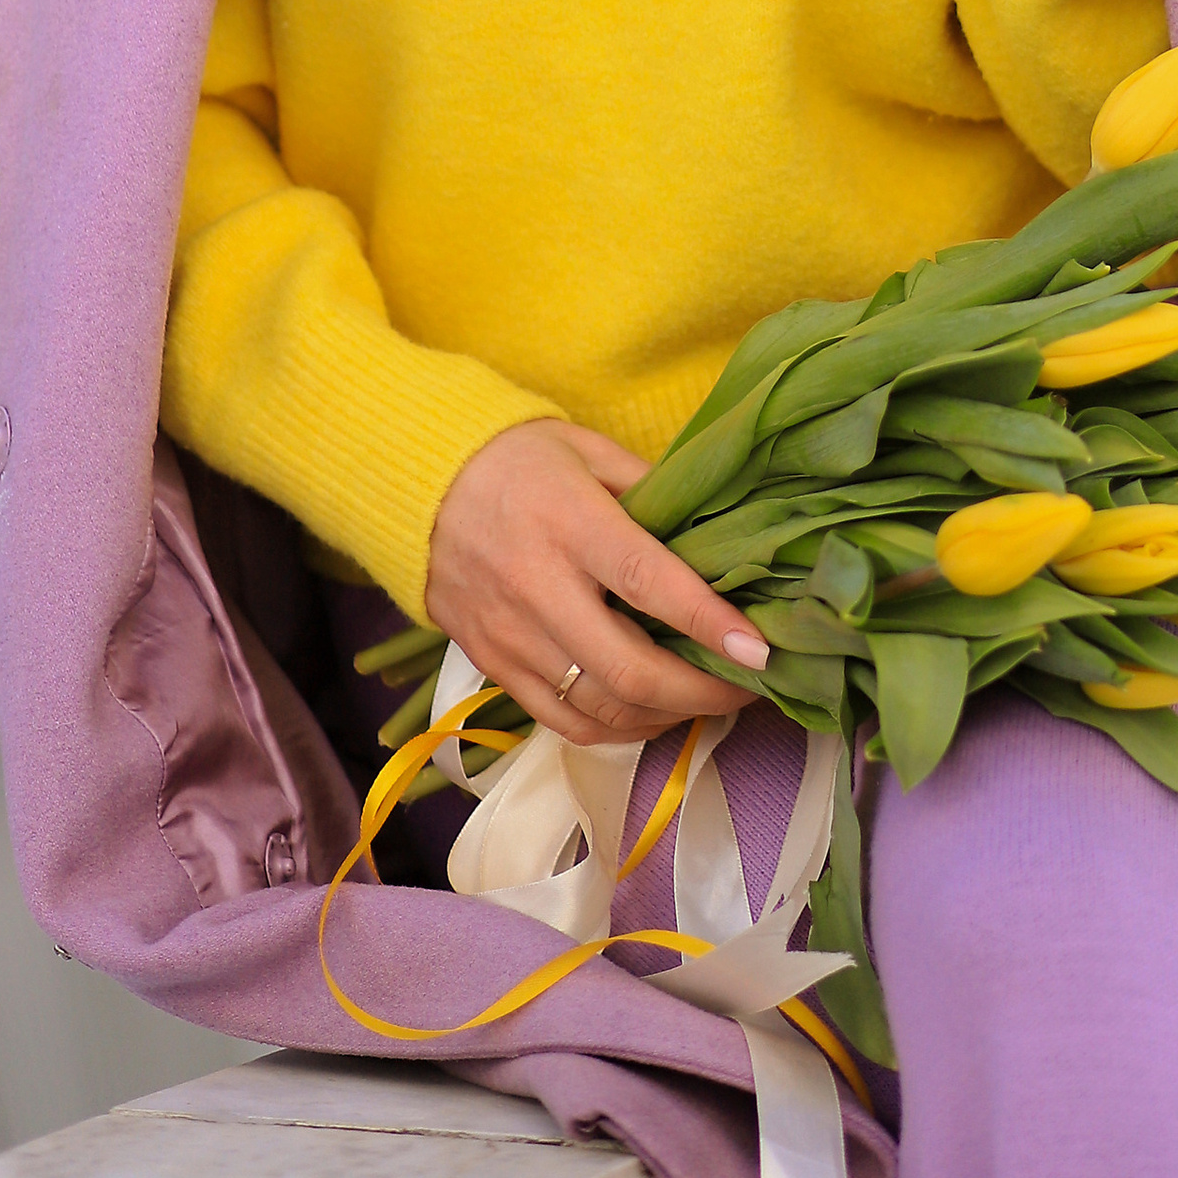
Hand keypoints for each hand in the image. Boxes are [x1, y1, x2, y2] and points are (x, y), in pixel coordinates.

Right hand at [424, 418, 770, 743]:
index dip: (709, 622)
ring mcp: (511, 636)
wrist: (417, 484)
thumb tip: (712, 529)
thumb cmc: (515, 457)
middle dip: (700, 692)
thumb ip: (649, 488)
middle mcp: (539, 587)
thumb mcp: (586, 448)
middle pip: (628, 669)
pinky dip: (616, 729)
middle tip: (746, 690)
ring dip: (665, 717)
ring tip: (707, 702)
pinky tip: (650, 714)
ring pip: (600, 707)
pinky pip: (562, 721)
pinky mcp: (492, 664)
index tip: (759, 651)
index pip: (649, 582)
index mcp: (571, 523)